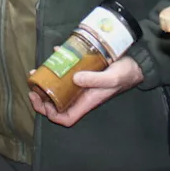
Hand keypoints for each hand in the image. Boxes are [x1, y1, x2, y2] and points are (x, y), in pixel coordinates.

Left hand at [28, 56, 143, 126]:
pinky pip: (68, 71)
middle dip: (43, 96)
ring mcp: (83, 83)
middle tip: (33, 84)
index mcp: (87, 102)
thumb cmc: (125, 74)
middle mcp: (82, 95)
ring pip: (60, 87)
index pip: (65, 118)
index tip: (39, 100)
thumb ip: (94, 79)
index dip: (50, 114)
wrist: (137, 63)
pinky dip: (60, 63)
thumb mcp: (111, 78)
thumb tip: (74, 78)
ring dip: (48, 80)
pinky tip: (56, 52)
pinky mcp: (84, 71)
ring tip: (38, 70)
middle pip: (58, 103)